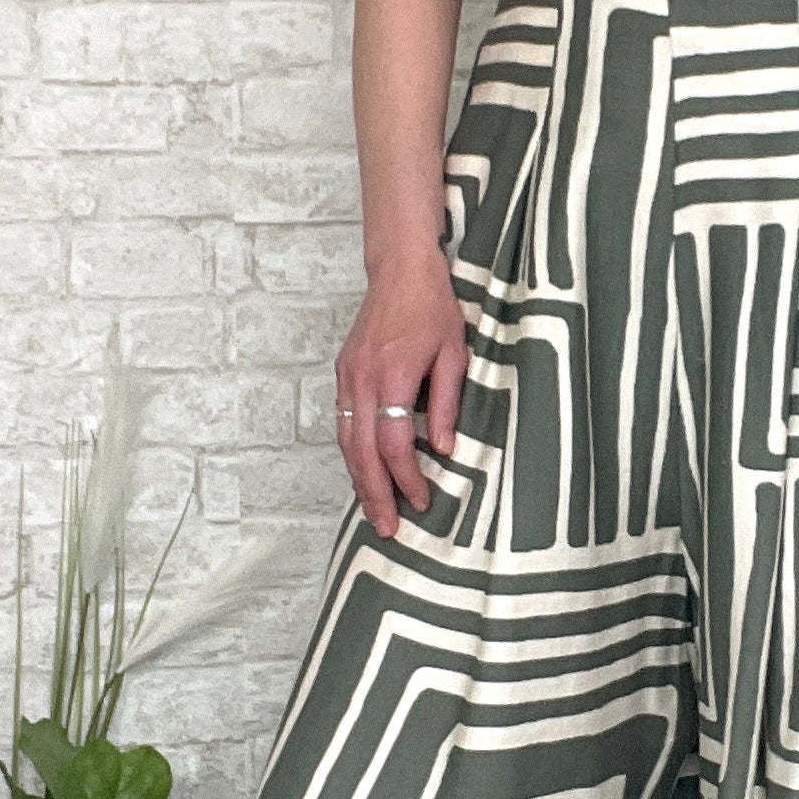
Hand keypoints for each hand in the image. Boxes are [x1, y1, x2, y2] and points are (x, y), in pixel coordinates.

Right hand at [334, 248, 466, 538]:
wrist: (400, 269)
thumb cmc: (433, 307)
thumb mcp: (454, 354)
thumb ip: (449, 403)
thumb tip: (446, 449)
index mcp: (393, 375)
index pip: (394, 441)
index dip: (406, 476)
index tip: (422, 500)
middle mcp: (363, 379)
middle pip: (362, 451)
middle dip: (374, 493)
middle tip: (387, 528)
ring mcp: (348, 376)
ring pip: (346, 441)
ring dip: (359, 479)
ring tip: (374, 510)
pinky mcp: (344, 372)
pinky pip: (343, 423)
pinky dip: (352, 453)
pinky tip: (364, 472)